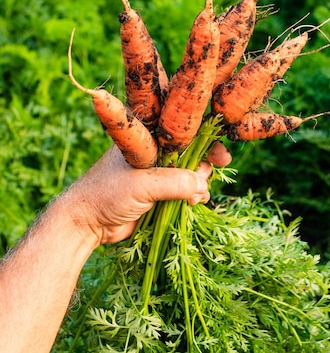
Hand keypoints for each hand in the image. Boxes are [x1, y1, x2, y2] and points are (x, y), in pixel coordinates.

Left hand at [63, 143, 231, 245]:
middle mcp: (153, 150)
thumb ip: (174, 182)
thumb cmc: (107, 193)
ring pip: (190, 172)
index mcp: (146, 136)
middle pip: (191, 150)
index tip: (221, 153)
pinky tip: (194, 203)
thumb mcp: (141, 184)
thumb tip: (202, 184)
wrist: (85, 223)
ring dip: (199, 183)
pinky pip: (184, 190)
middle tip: (211, 172)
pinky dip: (193, 196)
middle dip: (204, 162)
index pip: (181, 129)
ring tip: (196, 196)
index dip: (205, 137)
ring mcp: (155, 172)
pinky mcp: (157, 193)